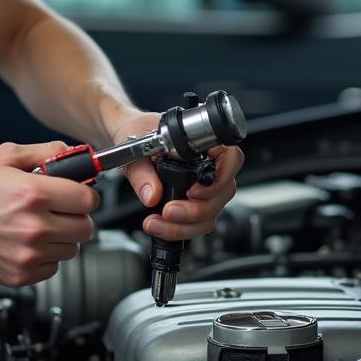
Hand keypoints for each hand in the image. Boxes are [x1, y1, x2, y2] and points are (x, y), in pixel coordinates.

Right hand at [0, 141, 97, 286]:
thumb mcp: (4, 157)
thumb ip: (43, 152)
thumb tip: (72, 153)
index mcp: (33, 193)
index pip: (88, 198)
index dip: (84, 193)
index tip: (77, 193)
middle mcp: (34, 226)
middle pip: (85, 227)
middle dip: (76, 215)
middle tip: (59, 209)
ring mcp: (28, 254)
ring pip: (72, 249)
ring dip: (62, 238)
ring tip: (39, 225)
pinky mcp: (20, 275)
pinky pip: (53, 268)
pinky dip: (46, 257)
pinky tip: (27, 243)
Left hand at [111, 110, 242, 242]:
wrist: (129, 137)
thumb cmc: (138, 132)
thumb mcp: (135, 146)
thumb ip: (142, 171)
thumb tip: (152, 194)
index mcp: (204, 142)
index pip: (231, 158)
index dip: (220, 178)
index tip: (193, 191)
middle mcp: (210, 165)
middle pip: (223, 193)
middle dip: (196, 210)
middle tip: (169, 211)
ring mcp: (205, 187)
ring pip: (211, 214)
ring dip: (185, 226)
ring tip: (155, 223)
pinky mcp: (193, 204)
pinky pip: (197, 223)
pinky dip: (179, 229)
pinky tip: (159, 225)